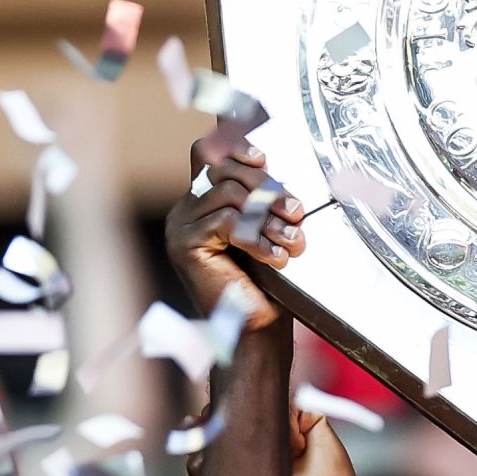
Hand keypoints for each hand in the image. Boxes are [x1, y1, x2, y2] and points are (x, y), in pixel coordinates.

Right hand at [166, 139, 306, 330]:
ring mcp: (181, 226)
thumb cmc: (264, 283)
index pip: (209, 153)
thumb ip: (262, 199)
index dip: (234, 146)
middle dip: (266, 188)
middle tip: (295, 211)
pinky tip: (275, 258)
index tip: (264, 159)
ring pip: (228, 194)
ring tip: (291, 241)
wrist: (255, 329)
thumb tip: (272, 167)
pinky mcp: (184, 244)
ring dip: (268, 217)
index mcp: (203, 202)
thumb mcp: (267, 230)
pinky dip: (257, 238)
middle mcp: (186, 210)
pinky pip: (226, 222)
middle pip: (224, 170)